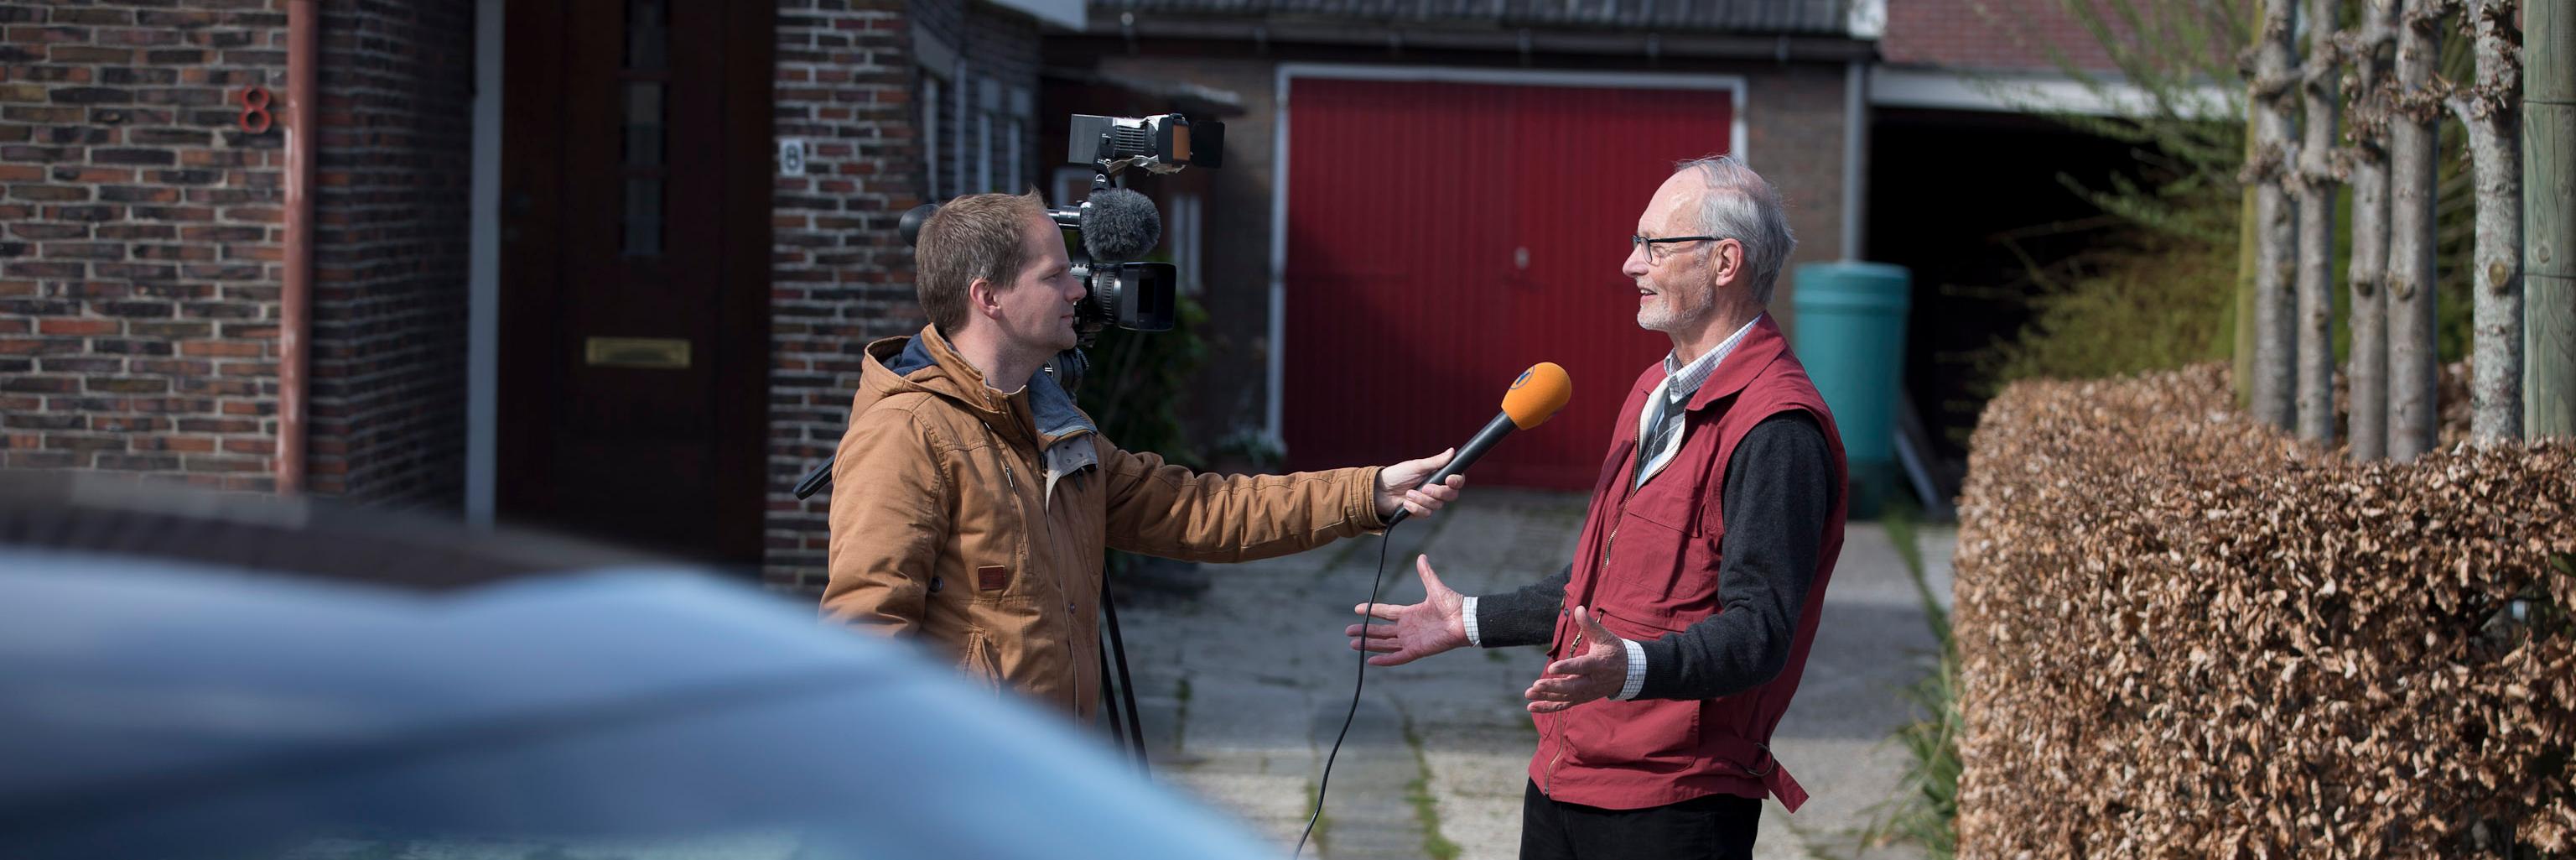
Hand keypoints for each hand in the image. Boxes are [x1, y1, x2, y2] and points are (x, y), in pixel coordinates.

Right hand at [1345, 555, 1468, 665]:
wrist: (1465, 620)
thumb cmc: (1453, 605)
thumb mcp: (1435, 588)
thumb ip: (1426, 574)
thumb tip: (1422, 557)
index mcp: (1410, 613)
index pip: (1386, 612)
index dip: (1372, 610)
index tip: (1357, 609)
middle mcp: (1408, 628)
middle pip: (1381, 630)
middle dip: (1365, 631)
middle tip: (1348, 631)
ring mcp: (1412, 640)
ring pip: (1385, 644)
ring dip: (1369, 645)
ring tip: (1353, 645)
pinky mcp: (1417, 650)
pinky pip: (1398, 657)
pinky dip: (1385, 660)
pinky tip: (1370, 660)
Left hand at [1375, 448, 1465, 519]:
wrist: (1380, 491)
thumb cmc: (1397, 475)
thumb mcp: (1416, 466)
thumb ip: (1435, 462)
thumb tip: (1452, 451)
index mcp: (1437, 476)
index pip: (1457, 480)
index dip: (1457, 481)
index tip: (1449, 480)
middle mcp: (1436, 489)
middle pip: (1451, 495)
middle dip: (1438, 492)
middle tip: (1424, 488)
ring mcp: (1429, 502)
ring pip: (1437, 505)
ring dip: (1421, 500)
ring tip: (1408, 493)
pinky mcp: (1421, 512)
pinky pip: (1426, 513)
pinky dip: (1415, 508)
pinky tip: (1405, 503)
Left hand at [1525, 605, 1626, 712]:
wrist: (1629, 673)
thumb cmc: (1614, 651)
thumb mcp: (1605, 636)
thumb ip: (1590, 625)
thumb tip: (1578, 608)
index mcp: (1599, 664)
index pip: (1581, 667)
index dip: (1567, 668)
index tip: (1552, 668)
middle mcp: (1593, 682)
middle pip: (1572, 687)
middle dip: (1553, 687)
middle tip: (1536, 685)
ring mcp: (1587, 693)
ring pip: (1566, 698)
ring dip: (1547, 697)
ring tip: (1529, 693)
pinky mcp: (1582, 698)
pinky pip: (1564, 705)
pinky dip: (1548, 707)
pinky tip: (1531, 707)